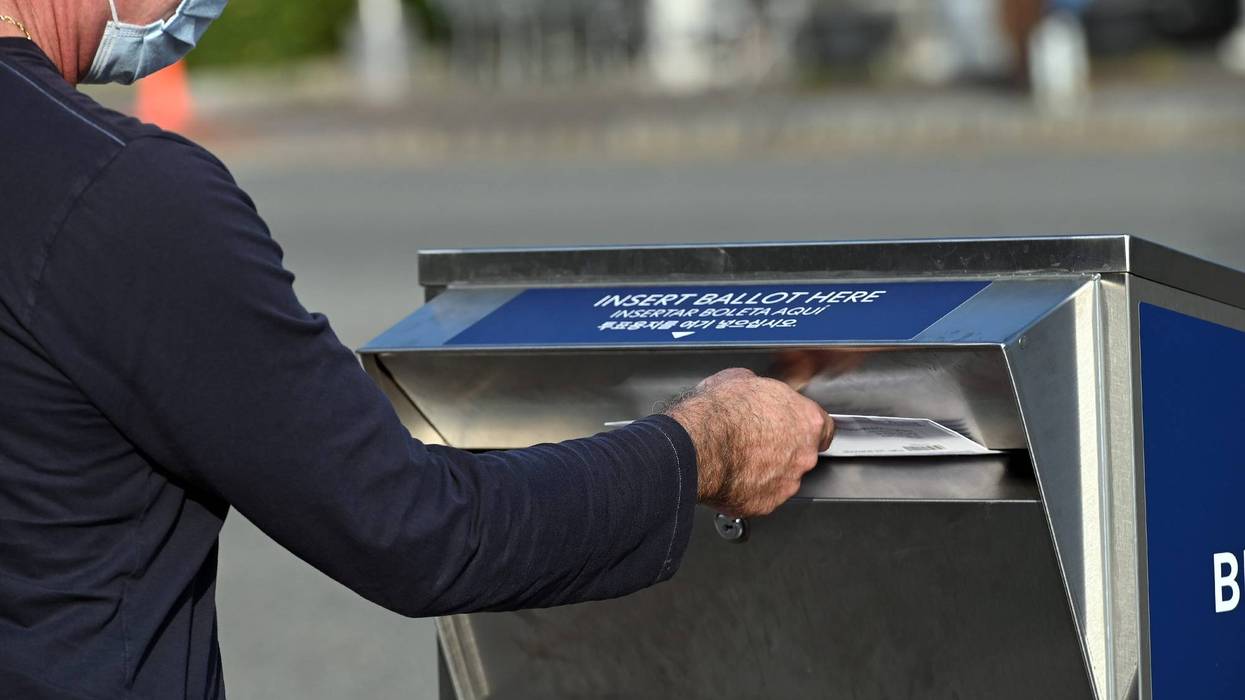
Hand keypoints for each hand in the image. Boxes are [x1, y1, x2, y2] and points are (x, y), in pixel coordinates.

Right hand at [665, 368, 833, 517]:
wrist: (697, 444)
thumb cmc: (720, 413)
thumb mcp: (742, 380)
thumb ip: (762, 392)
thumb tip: (754, 392)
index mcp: (806, 421)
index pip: (824, 428)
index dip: (804, 427)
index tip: (793, 427)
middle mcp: (803, 456)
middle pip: (802, 454)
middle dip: (783, 448)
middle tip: (755, 440)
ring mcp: (786, 483)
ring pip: (783, 478)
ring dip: (766, 470)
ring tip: (739, 458)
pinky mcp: (765, 504)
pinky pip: (761, 496)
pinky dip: (749, 489)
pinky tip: (731, 475)